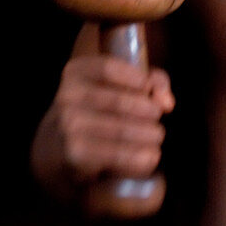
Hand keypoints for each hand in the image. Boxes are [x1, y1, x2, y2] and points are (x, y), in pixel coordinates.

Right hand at [31, 53, 173, 212]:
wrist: (58, 149)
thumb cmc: (99, 110)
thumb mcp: (119, 85)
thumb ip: (151, 82)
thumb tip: (167, 101)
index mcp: (76, 72)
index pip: (108, 68)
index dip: (136, 78)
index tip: (149, 90)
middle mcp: (67, 97)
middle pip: (120, 101)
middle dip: (148, 112)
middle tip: (156, 119)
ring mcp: (69, 125)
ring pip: (122, 129)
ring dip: (148, 136)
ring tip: (156, 137)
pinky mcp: (75, 153)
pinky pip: (116, 154)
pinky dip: (139, 157)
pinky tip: (150, 156)